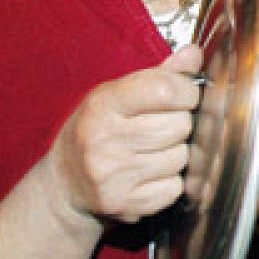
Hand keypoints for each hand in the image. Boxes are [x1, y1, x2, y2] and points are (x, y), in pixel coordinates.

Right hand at [45, 44, 202, 228]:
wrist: (66, 184)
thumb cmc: (97, 131)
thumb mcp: (116, 95)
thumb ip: (159, 75)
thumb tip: (193, 54)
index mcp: (102, 104)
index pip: (165, 89)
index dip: (186, 90)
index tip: (184, 95)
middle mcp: (103, 140)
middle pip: (179, 124)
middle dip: (181, 123)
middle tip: (161, 126)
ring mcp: (114, 175)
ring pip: (182, 156)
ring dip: (177, 152)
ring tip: (152, 150)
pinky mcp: (126, 204)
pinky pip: (176, 187)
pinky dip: (171, 181)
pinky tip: (150, 174)